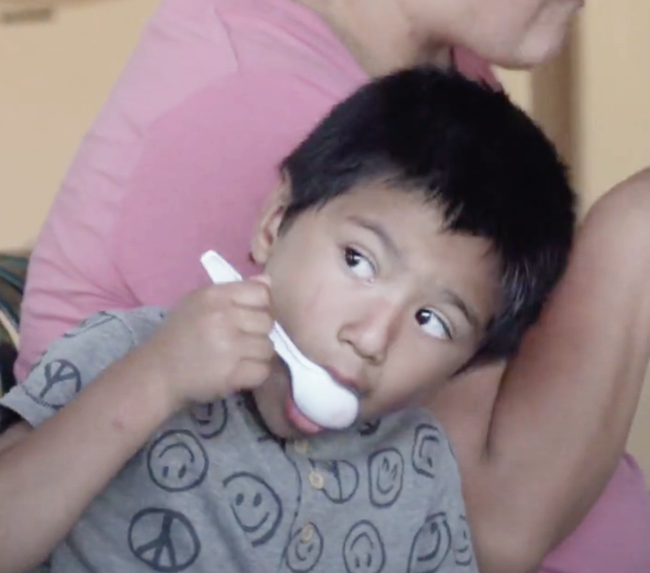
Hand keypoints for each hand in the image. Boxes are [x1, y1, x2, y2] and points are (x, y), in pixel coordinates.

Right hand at [137, 276, 274, 410]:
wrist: (158, 371)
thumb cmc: (180, 333)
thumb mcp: (199, 301)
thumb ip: (235, 291)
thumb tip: (268, 282)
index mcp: (214, 296)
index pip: (261, 293)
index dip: (259, 306)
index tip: (248, 316)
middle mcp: (223, 318)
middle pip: (267, 321)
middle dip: (258, 332)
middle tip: (241, 340)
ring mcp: (229, 347)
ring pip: (268, 347)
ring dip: (257, 354)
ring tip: (238, 356)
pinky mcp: (232, 374)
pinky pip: (263, 370)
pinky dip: (255, 373)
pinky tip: (240, 371)